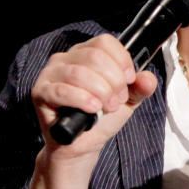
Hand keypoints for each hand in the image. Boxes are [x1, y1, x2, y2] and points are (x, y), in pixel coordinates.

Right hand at [30, 33, 157, 157]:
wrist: (82, 146)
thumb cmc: (100, 118)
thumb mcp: (127, 101)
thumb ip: (140, 88)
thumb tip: (147, 78)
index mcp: (85, 53)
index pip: (105, 42)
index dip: (122, 61)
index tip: (129, 80)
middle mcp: (65, 58)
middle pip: (95, 57)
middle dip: (113, 81)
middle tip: (117, 100)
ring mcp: (50, 74)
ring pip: (80, 73)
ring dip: (100, 92)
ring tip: (106, 107)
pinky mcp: (40, 92)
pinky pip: (63, 91)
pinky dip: (83, 100)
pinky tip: (93, 110)